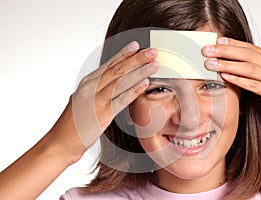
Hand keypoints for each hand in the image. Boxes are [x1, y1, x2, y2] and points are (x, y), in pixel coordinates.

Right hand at [53, 41, 158, 159]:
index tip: (136, 45)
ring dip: (139, 71)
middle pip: (117, 69)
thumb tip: (112, 83)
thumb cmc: (73, 122)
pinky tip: (145, 84)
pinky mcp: (101, 115)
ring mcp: (95, 100)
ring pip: (120, 81)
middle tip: (153, 51)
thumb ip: (97, 90)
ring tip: (154, 65)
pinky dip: (134, 91)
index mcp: (87, 82)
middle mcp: (90, 88)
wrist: (61, 142)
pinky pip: (121, 100)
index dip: (124, 54)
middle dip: (136, 59)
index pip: (109, 64)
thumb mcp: (83, 100)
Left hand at [202, 37, 260, 118]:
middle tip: (207, 49)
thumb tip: (242, 67)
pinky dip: (240, 80)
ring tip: (211, 63)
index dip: (233, 44)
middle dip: (225, 51)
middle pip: (247, 55)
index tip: (217, 40)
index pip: (251, 48)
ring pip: (249, 68)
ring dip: (228, 64)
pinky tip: (227, 77)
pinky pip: (256, 85)